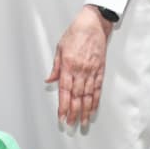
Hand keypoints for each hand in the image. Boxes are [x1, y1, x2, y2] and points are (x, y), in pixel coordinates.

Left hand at [45, 6, 112, 126]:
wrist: (93, 24)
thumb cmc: (75, 33)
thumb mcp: (59, 48)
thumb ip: (55, 66)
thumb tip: (49, 80)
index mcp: (68, 65)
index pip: (65, 90)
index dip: (63, 105)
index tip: (62, 116)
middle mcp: (80, 70)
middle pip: (77, 96)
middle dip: (74, 112)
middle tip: (71, 124)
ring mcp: (91, 71)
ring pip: (88, 95)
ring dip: (85, 110)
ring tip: (83, 122)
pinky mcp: (100, 70)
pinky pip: (98, 88)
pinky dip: (96, 101)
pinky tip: (93, 109)